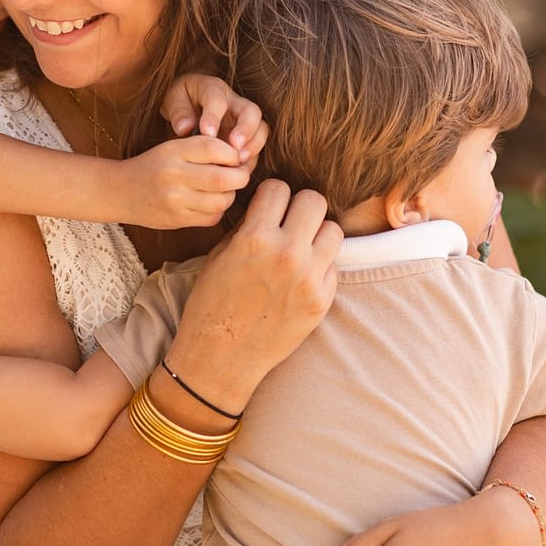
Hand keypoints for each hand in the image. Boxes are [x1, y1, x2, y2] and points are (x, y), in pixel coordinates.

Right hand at [118, 135, 254, 229]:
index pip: (215, 148)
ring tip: (222, 189)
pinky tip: (208, 203)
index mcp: (174, 151)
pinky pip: (212, 217)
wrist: (120, 192)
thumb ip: (204, 149)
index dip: (233, 153)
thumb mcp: (173, 148)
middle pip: (223, 177)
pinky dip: (217, 210)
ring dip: (230, 195)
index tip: (234, 158)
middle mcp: (174, 175)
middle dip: (240, 177)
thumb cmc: (153, 166)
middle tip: (239, 175)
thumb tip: (242, 158)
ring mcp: (176, 200)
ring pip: (222, 200)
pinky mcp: (178, 220)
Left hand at [161, 73, 268, 165]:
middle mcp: (234, 103)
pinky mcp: (247, 137)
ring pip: (261, 129)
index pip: (217, 99)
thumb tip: (185, 128)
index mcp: (213, 89)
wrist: (187, 105)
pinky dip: (251, 159)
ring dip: (253, 146)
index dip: (214, 116)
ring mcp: (244, 120)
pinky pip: (256, 147)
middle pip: (251, 111)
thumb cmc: (180, 102)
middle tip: (234, 147)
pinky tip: (239, 170)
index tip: (207, 133)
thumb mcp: (173, 100)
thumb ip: (179, 112)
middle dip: (246, 130)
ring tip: (239, 161)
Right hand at [164, 182, 340, 412]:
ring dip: (316, 234)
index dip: (271, 196)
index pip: (279, 188)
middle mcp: (287, 254)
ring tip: (300, 247)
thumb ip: (248, 227)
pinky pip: (333, 265)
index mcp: (255, 238)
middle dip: (300, 207)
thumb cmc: (212, 304)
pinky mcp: (322, 300)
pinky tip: (300, 276)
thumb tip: (270, 208)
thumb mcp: (220, 256)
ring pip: (333, 230)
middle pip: (315, 201)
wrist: (221, 357)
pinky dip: (320, 265)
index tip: (268, 207)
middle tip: (289, 221)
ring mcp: (309, 279)